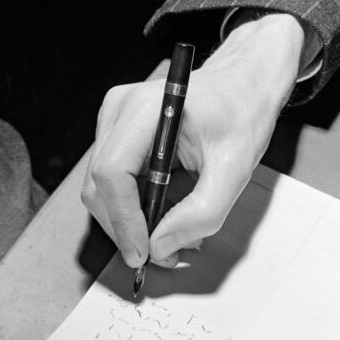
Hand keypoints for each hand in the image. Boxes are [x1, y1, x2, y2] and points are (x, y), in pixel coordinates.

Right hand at [82, 13, 304, 267]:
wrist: (241, 85)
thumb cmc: (241, 114)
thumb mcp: (234, 169)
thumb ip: (200, 214)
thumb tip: (158, 248)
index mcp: (146, 108)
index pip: (112, 172)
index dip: (124, 220)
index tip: (144, 253)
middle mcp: (119, 111)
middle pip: (99, 187)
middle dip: (125, 229)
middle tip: (160, 255)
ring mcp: (112, 122)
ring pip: (100, 191)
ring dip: (128, 223)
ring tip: (166, 236)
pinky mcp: (115, 135)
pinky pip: (110, 184)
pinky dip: (131, 208)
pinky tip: (160, 213)